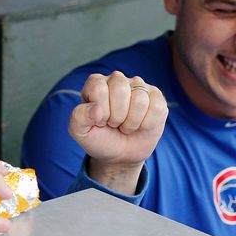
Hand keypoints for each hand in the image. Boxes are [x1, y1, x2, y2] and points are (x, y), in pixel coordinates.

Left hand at [68, 71, 167, 194]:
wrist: (120, 156)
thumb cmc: (100, 139)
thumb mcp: (80, 132)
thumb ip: (79, 117)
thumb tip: (96, 109)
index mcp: (96, 83)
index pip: (99, 89)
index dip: (101, 112)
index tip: (100, 122)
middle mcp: (117, 80)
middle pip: (120, 89)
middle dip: (117, 116)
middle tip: (114, 124)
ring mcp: (139, 87)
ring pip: (139, 100)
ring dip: (132, 122)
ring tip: (126, 125)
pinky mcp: (156, 97)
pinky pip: (156, 107)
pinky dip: (147, 123)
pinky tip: (141, 125)